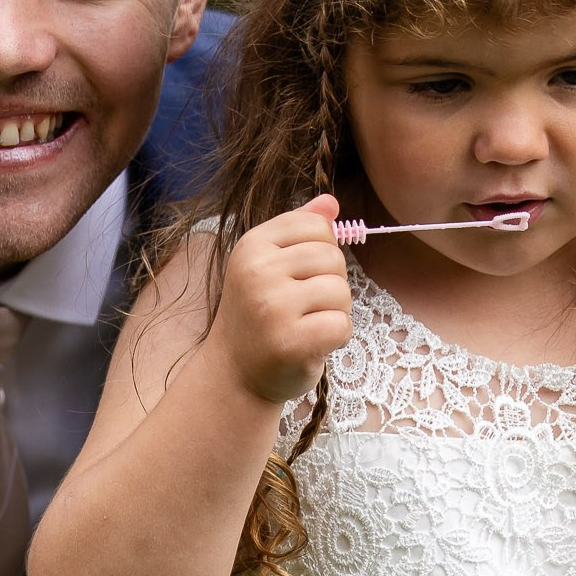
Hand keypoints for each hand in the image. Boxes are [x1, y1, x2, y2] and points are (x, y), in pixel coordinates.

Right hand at [217, 197, 353, 407]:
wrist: (234, 374)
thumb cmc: (258, 318)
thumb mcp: (269, 266)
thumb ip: (298, 231)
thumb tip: (331, 201)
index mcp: (253, 245)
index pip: (317, 226)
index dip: (323, 252)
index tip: (301, 276)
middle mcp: (259, 271)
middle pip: (333, 258)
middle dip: (331, 284)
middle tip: (305, 308)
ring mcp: (272, 306)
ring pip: (340, 291)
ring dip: (335, 312)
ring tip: (308, 325)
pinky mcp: (289, 340)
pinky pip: (341, 325)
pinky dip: (337, 337)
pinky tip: (313, 343)